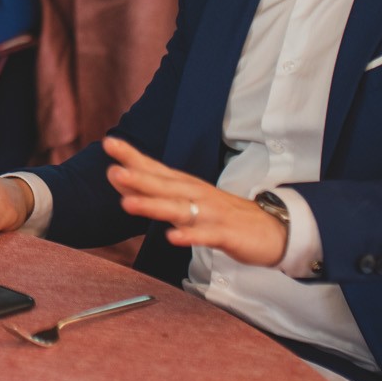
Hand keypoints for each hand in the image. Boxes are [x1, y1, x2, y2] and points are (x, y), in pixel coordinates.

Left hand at [103, 136, 286, 266]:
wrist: (272, 230)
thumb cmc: (222, 213)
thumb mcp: (186, 201)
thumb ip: (154, 192)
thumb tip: (119, 179)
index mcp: (186, 185)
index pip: (155, 167)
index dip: (132, 156)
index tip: (109, 143)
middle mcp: (196, 194)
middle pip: (164, 185)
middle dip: (137, 178)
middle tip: (113, 172)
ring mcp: (211, 213)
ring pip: (179, 209)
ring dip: (153, 206)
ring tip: (128, 204)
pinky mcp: (226, 234)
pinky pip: (205, 235)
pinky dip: (189, 236)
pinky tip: (172, 237)